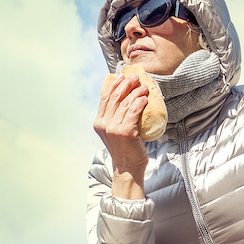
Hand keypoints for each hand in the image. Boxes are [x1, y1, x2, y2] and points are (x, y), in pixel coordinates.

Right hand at [94, 74, 149, 199]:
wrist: (128, 167)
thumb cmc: (125, 149)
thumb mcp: (114, 131)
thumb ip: (114, 118)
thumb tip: (125, 99)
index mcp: (99, 122)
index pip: (105, 98)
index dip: (113, 84)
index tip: (121, 76)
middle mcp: (104, 124)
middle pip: (115, 97)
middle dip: (126, 83)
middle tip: (135, 77)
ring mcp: (114, 128)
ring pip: (126, 102)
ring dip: (136, 91)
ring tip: (144, 87)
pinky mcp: (125, 131)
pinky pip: (134, 110)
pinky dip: (140, 102)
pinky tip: (145, 98)